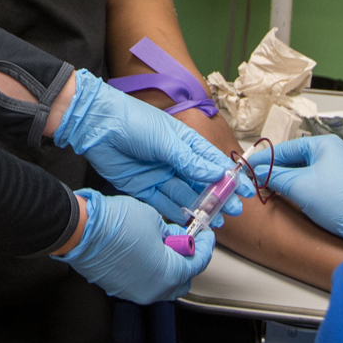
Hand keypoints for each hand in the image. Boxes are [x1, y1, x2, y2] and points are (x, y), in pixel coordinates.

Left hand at [52, 70, 245, 220]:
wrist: (97, 125)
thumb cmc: (133, 122)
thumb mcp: (166, 140)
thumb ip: (190, 160)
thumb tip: (216, 174)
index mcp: (184, 142)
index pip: (212, 161)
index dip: (230, 176)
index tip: (246, 191)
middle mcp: (174, 159)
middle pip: (200, 182)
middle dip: (218, 197)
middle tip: (232, 211)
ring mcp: (159, 174)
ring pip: (184, 195)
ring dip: (200, 208)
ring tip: (216, 221)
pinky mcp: (142, 186)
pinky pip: (163, 203)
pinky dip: (177, 212)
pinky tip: (190, 220)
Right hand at [54, 189, 214, 302]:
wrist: (80, 231)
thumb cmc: (115, 223)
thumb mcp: (153, 219)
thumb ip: (170, 233)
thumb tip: (176, 238)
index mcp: (169, 274)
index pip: (197, 262)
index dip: (204, 246)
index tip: (204, 235)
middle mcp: (154, 290)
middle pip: (182, 281)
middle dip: (187, 262)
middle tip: (182, 241)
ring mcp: (135, 292)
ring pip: (162, 285)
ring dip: (167, 268)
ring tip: (161, 245)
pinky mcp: (119, 290)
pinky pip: (143, 284)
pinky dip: (149, 271)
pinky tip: (143, 253)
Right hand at [243, 137, 342, 246]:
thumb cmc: (338, 201)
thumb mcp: (300, 187)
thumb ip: (275, 177)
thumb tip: (258, 173)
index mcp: (325, 144)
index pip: (287, 148)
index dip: (265, 160)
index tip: (249, 168)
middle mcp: (333, 151)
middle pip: (295, 158)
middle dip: (277, 170)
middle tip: (257, 180)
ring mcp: (340, 167)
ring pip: (304, 170)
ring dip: (288, 179)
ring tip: (271, 188)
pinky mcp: (342, 183)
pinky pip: (314, 179)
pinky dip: (301, 185)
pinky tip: (290, 194)